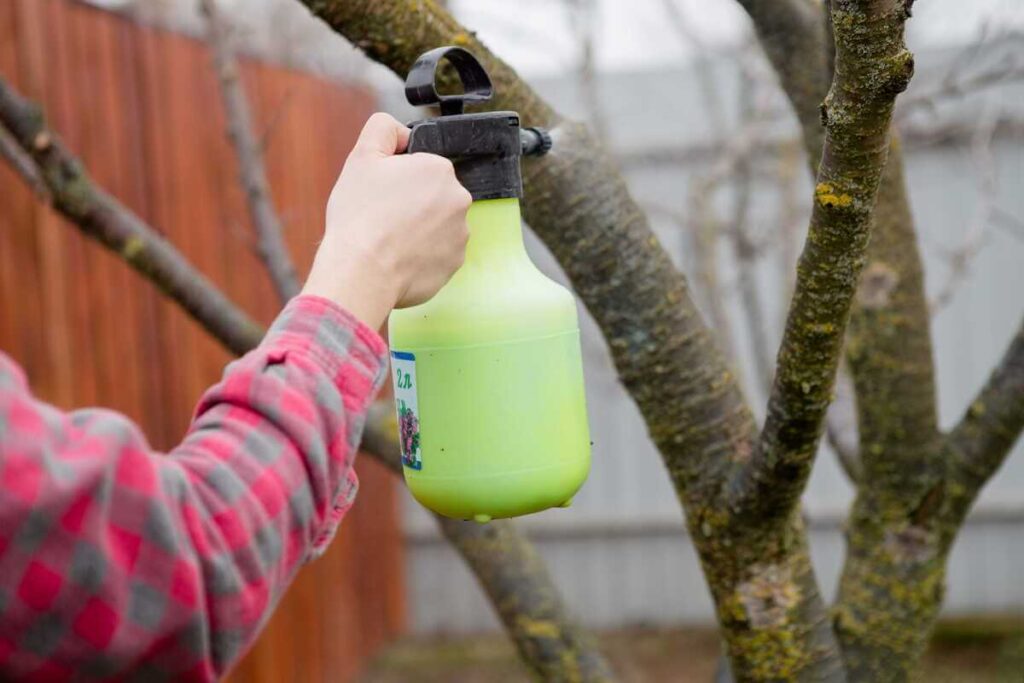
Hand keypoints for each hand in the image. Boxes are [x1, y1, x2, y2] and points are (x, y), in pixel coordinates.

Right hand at [302, 112, 471, 328]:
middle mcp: (459, 200)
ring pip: (437, 225)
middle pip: (433, 197)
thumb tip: (402, 132)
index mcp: (440, 170)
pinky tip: (399, 257)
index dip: (399, 179)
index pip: (422, 168)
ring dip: (418, 230)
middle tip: (384, 217)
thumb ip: (383, 128)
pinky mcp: (454, 264)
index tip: (383, 194)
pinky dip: (421, 255)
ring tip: (390, 240)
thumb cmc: (360, 216)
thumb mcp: (362, 156)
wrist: (362, 272)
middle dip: (412, 204)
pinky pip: (438, 253)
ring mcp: (460, 235)